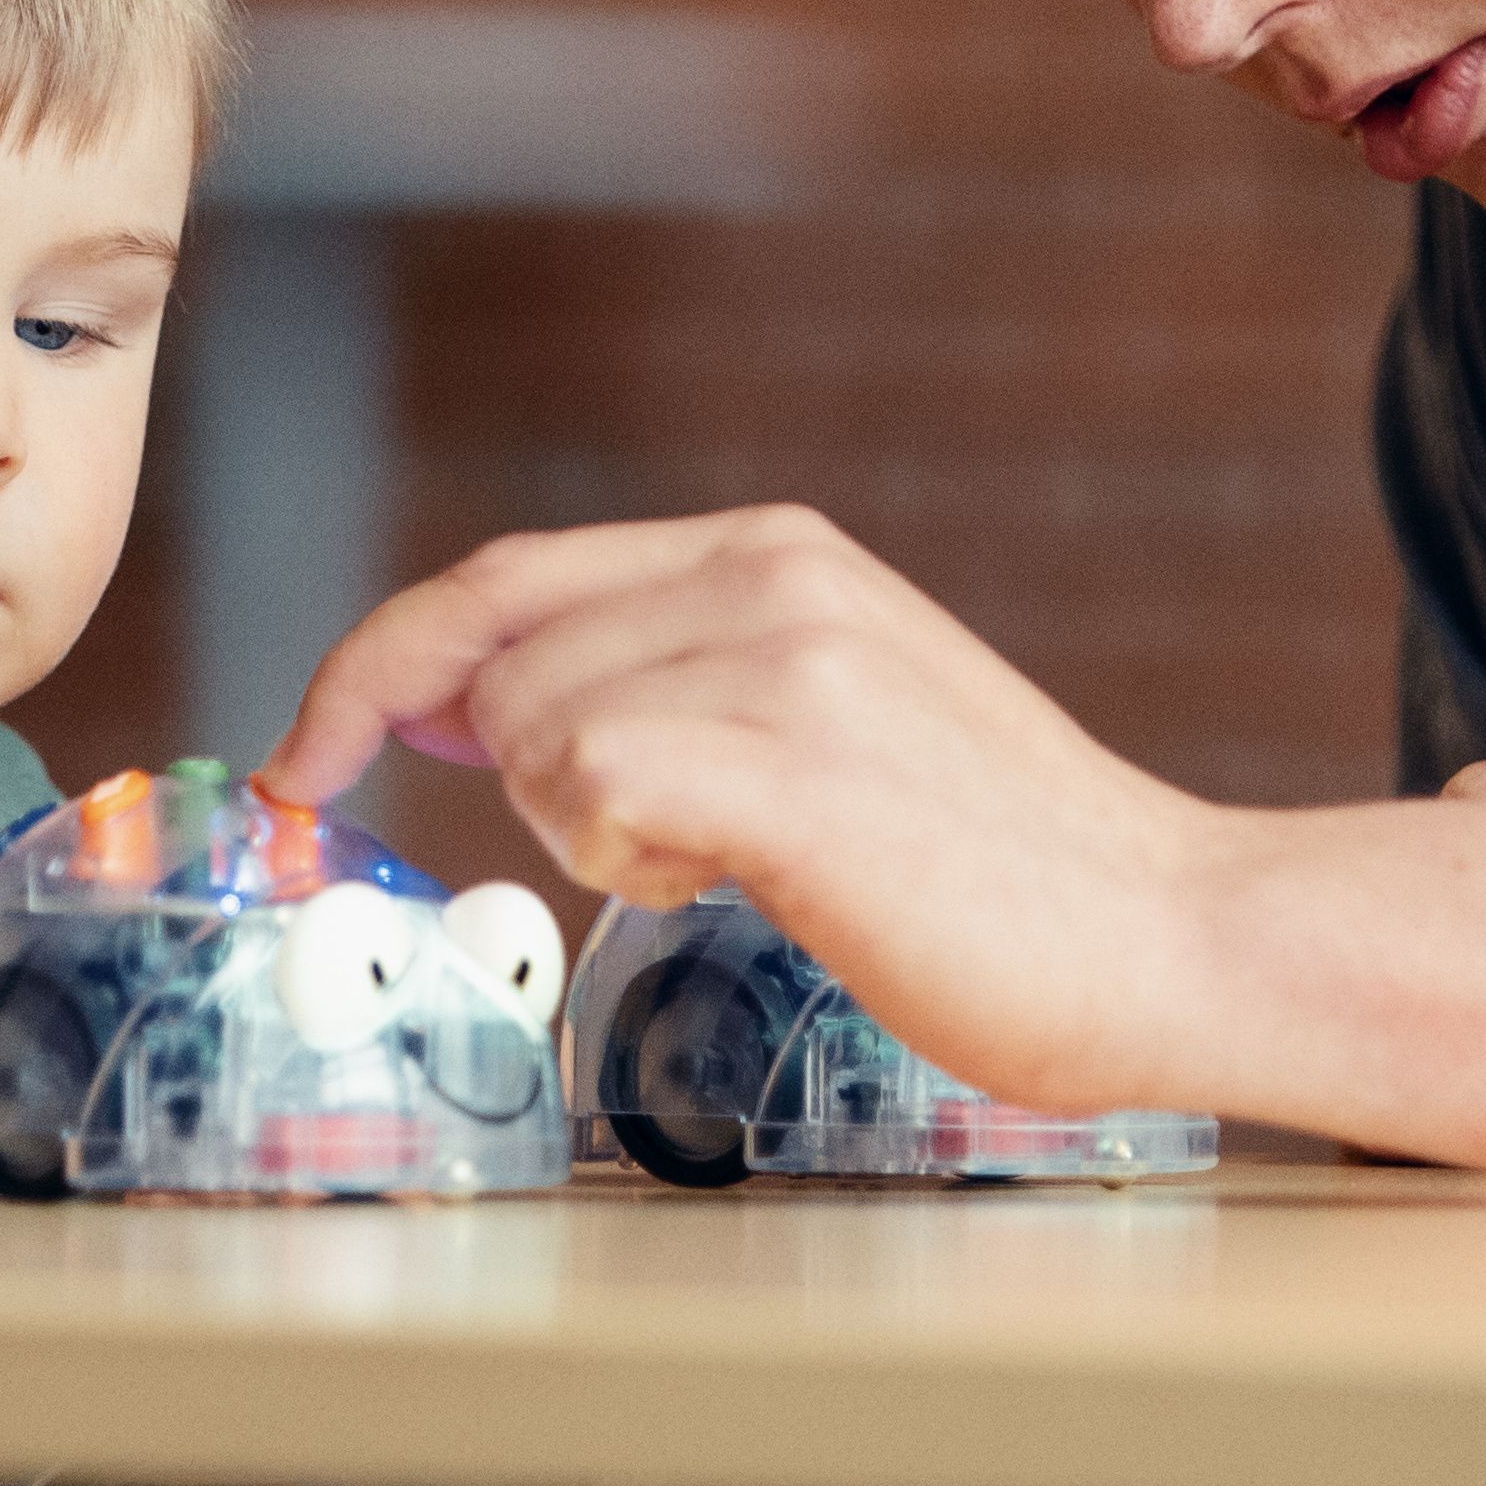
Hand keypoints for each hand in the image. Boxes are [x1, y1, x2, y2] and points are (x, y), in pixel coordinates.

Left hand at [264, 505, 1227, 1112]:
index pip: (507, 573)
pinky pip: (592, 776)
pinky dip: (618, 846)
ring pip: (538, 724)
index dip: (382, 658)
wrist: (1172, 933)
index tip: (313, 747)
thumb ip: (666, 684)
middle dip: (491, 773)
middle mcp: (774, 573)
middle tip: (601, 857)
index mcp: (776, 552)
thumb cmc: (997, 870)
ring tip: (737, 866)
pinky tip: (728, 876)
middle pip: (500, 651)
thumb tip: (471, 706)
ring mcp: (789, 658)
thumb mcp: (827, 718)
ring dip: (588, 828)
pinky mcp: (799, 763)